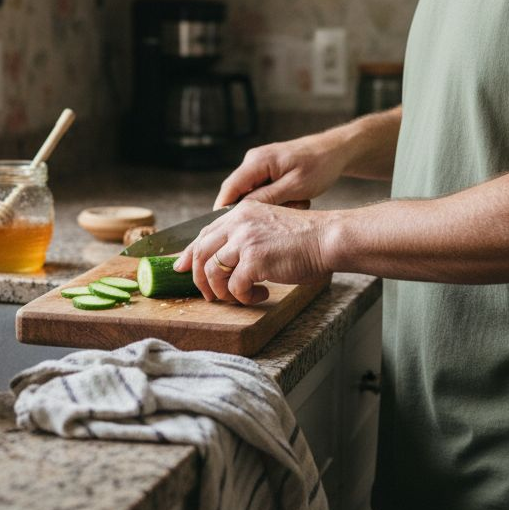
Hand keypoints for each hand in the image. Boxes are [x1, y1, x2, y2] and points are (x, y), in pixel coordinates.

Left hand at [173, 200, 332, 304]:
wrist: (328, 238)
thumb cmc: (306, 238)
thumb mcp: (269, 227)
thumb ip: (246, 236)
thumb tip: (225, 260)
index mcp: (241, 212)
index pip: (204, 233)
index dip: (189, 253)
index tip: (180, 268)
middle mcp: (238, 222)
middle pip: (201, 253)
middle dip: (200, 278)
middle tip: (210, 295)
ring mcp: (244, 240)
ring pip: (213, 271)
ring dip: (223, 291)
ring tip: (241, 297)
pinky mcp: (254, 259)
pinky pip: (234, 287)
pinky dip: (244, 297)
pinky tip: (261, 294)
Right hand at [214, 134, 350, 208]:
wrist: (335, 151)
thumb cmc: (319, 165)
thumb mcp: (295, 186)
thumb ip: (267, 197)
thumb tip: (241, 211)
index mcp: (257, 161)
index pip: (229, 188)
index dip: (223, 211)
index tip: (226, 231)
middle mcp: (253, 161)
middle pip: (238, 193)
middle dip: (254, 210)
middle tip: (278, 216)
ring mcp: (259, 166)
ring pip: (252, 195)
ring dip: (270, 206)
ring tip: (296, 202)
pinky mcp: (267, 171)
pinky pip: (262, 191)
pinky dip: (276, 201)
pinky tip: (296, 200)